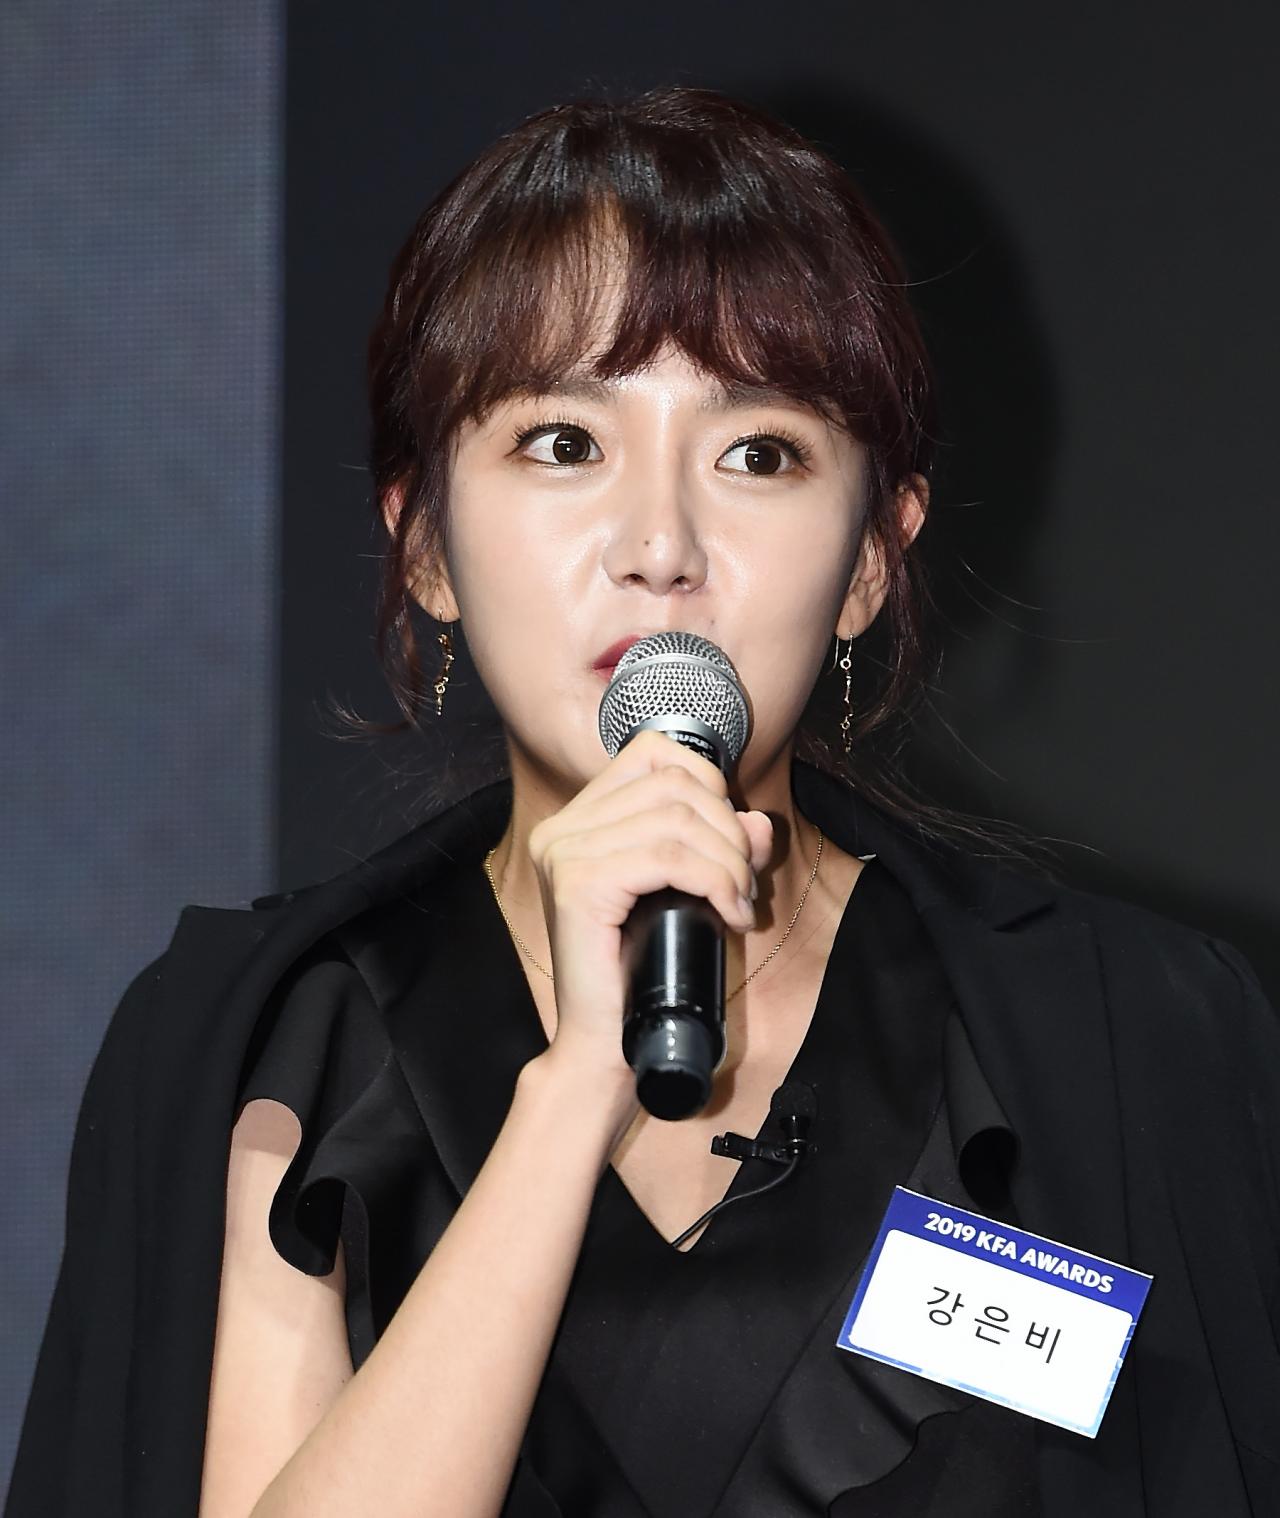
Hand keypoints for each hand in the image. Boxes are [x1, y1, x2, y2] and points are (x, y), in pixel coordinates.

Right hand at [526, 730, 773, 1075]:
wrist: (605, 1047)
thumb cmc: (641, 972)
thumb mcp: (688, 894)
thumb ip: (720, 849)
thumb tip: (759, 821)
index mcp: (577, 821)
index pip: (652, 753)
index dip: (708, 784)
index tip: (727, 841)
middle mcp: (561, 829)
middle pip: (673, 784)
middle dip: (728, 831)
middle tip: (743, 885)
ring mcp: (563, 854)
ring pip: (677, 819)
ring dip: (727, 861)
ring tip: (737, 904)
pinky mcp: (577, 886)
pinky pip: (668, 858)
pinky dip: (715, 881)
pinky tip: (728, 915)